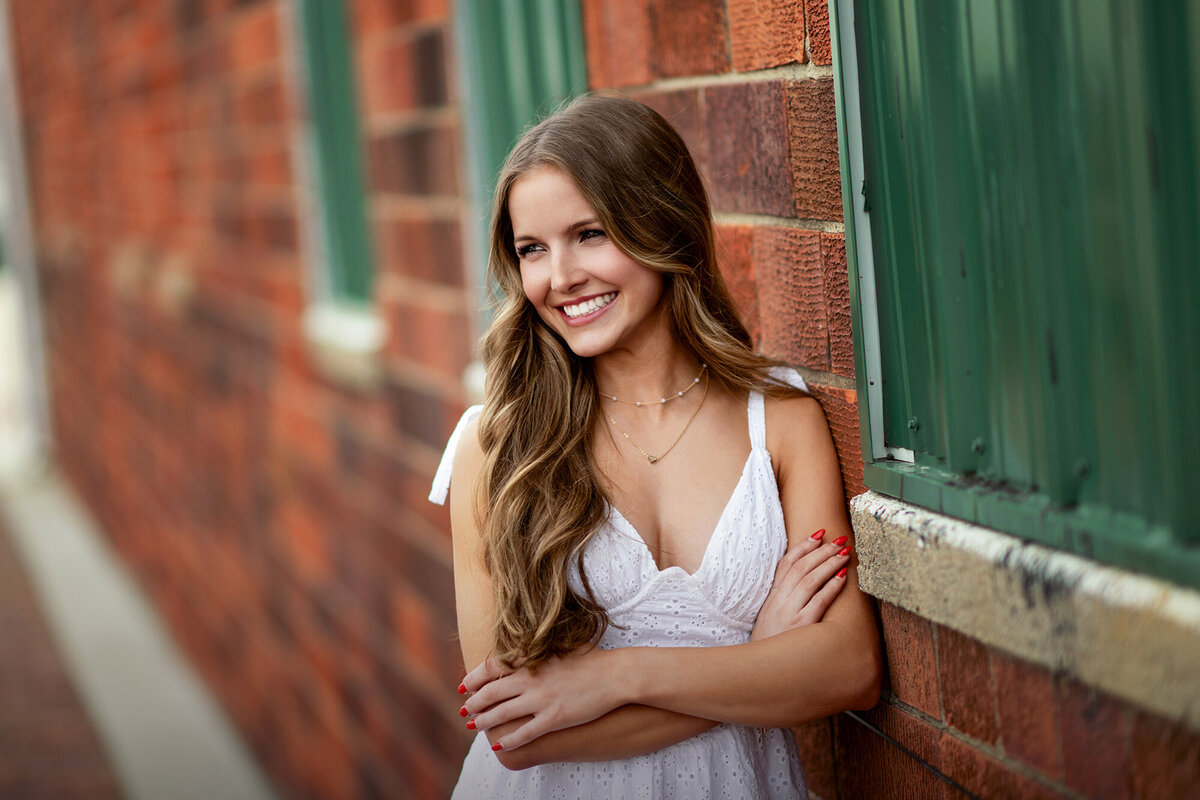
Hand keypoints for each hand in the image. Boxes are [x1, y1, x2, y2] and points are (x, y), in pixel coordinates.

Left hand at [459, 648, 625, 750]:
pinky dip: (508, 740)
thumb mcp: (559, 646)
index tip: (464, 686)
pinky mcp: (554, 718)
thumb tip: (518, 648)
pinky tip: (499, 745)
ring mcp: (542, 700)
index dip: (474, 677)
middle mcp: (532, 679)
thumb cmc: (591, 658)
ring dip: (483, 722)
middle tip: (464, 710)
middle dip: (473, 703)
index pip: (492, 667)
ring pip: (502, 714)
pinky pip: (524, 733)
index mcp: (532, 659)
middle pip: (491, 692)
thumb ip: (536, 649)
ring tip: (473, 727)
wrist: (615, 674)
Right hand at [750, 529, 850, 640]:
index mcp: (772, 598)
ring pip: (809, 579)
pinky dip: (831, 586)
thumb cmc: (768, 648)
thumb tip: (800, 588)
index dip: (802, 547)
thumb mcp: (769, 620)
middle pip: (800, 567)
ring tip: (844, 552)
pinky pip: (818, 601)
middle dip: (821, 550)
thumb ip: (782, 603)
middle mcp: (779, 601)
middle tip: (839, 539)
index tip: (818, 534)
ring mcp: (789, 613)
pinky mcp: (800, 627)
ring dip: (828, 563)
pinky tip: (843, 577)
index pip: (786, 564)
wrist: (757, 673)